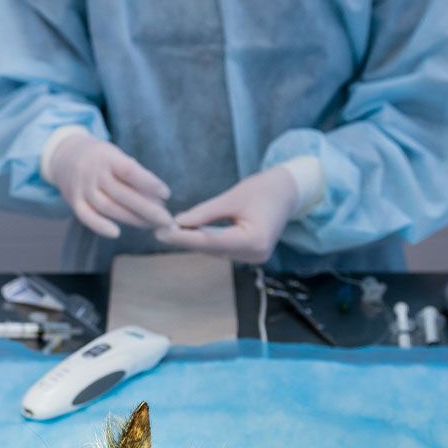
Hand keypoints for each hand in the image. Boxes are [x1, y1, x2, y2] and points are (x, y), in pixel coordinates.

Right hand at [46, 133, 172, 237]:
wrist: (65, 155)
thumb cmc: (103, 161)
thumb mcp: (117, 158)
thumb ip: (135, 175)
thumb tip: (159, 199)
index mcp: (108, 157)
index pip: (130, 170)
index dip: (149, 183)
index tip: (166, 195)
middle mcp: (94, 172)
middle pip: (122, 194)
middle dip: (148, 209)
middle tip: (167, 220)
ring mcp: (83, 188)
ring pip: (108, 207)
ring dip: (132, 219)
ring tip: (152, 225)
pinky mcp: (75, 201)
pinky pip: (86, 216)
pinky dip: (100, 226)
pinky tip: (117, 233)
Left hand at [156, 167, 297, 263]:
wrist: (288, 193)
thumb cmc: (264, 189)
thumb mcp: (232, 197)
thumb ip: (205, 213)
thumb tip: (178, 223)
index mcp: (254, 241)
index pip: (212, 241)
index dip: (185, 238)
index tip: (162, 233)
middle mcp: (254, 255)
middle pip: (213, 249)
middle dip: (186, 240)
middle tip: (159, 231)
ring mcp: (253, 258)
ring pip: (215, 251)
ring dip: (193, 242)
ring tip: (169, 232)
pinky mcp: (250, 255)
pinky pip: (222, 249)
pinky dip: (205, 241)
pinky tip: (188, 234)